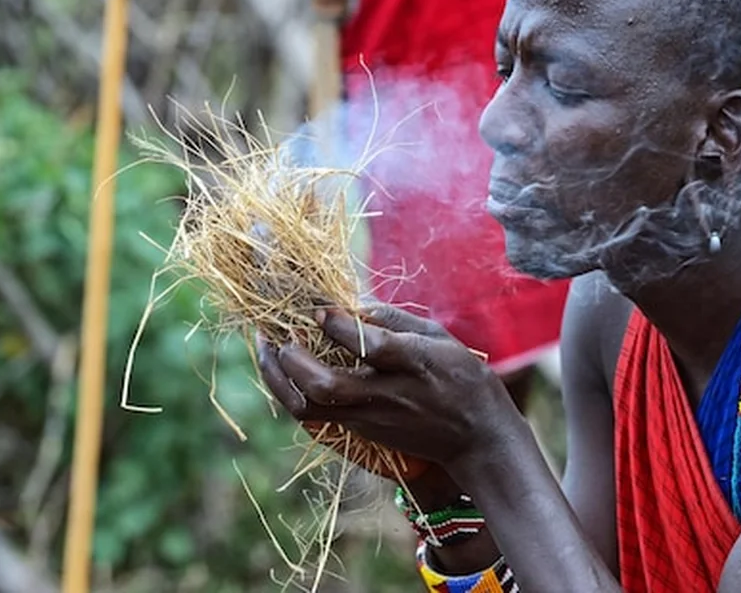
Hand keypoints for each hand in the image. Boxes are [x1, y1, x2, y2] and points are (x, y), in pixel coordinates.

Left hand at [255, 305, 517, 477]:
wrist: (475, 438)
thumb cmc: (461, 378)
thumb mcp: (438, 337)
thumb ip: (395, 320)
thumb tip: (353, 303)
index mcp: (413, 365)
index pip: (369, 347)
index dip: (337, 326)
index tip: (317, 307)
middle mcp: (386, 396)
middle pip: (326, 387)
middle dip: (292, 359)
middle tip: (275, 332)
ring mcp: (369, 419)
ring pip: (309, 408)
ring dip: (279, 379)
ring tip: (265, 348)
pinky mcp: (359, 433)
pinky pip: (313, 415)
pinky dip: (289, 391)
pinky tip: (281, 369)